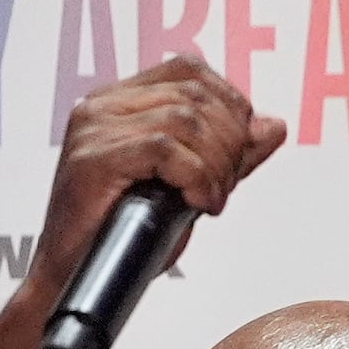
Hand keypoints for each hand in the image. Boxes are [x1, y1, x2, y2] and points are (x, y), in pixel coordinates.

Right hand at [31, 53, 287, 294]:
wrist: (76, 277)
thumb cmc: (125, 237)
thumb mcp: (190, 187)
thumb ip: (229, 155)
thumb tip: (273, 126)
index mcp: (120, 101)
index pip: (189, 70)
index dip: (229, 103)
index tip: (241, 148)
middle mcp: (102, 106)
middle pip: (194, 95)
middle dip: (229, 142)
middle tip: (224, 185)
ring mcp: (93, 128)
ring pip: (184, 120)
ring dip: (215, 165)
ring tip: (208, 200)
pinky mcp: (92, 158)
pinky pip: (164, 149)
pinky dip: (196, 178)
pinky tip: (196, 204)